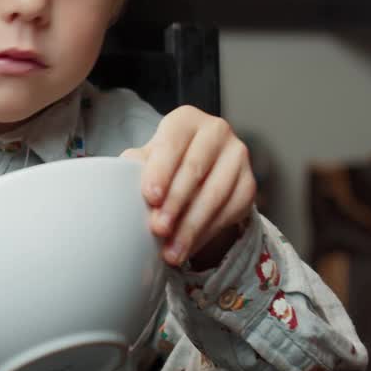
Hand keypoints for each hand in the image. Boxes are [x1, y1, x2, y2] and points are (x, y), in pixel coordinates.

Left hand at [122, 106, 254, 267]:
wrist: (198, 173)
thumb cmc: (165, 163)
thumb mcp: (148, 159)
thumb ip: (135, 167)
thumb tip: (121, 182)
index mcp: (186, 120)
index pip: (173, 142)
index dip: (161, 170)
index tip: (150, 197)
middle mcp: (216, 131)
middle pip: (195, 169)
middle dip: (175, 203)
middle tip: (158, 228)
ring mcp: (237, 156)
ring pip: (215, 194)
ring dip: (191, 226)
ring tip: (172, 250)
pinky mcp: (249, 183)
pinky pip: (230, 211)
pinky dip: (207, 234)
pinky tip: (189, 247)